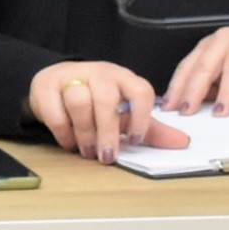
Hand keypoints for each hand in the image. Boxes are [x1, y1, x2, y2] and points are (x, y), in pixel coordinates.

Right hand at [27, 60, 185, 164]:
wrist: (56, 83)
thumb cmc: (97, 100)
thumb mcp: (124, 112)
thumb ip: (150, 128)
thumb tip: (181, 142)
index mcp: (123, 78)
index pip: (140, 90)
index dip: (142, 117)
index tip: (136, 140)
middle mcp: (100, 73)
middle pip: (107, 99)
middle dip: (108, 132)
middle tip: (107, 156)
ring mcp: (72, 76)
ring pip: (80, 101)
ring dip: (85, 132)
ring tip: (87, 150)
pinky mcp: (47, 86)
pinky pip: (55, 111)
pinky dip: (64, 132)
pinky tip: (69, 141)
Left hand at [159, 22, 228, 116]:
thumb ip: (212, 87)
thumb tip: (191, 106)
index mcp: (210, 45)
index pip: (189, 65)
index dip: (178, 86)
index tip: (170, 106)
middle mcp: (224, 38)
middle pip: (205, 66)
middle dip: (195, 90)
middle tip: (188, 110)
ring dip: (225, 93)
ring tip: (220, 113)